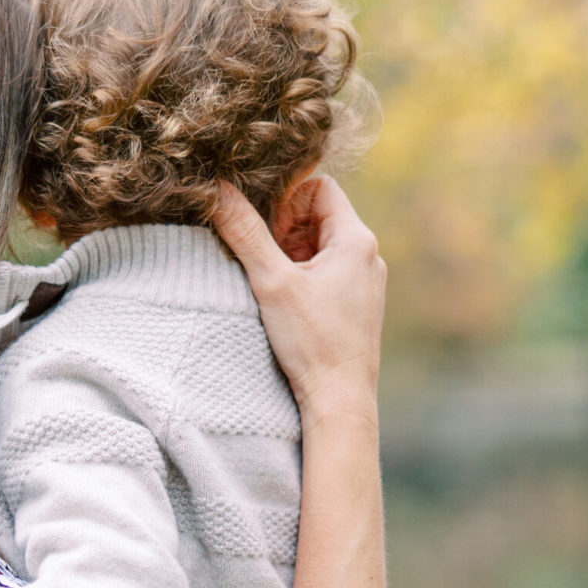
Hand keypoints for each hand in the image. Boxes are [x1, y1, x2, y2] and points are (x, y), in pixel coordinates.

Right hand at [211, 176, 384, 424]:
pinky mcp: (360, 305)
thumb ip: (244, 232)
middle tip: (269, 263)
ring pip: (323, 247)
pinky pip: (331, 273)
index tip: (270, 236)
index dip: (287, 203)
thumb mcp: (271, 282)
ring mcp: (367, 282)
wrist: (340, 399)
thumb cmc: (312, 342)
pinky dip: (306, 279)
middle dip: (287, 232)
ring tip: (279, 289)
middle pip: (320, 217)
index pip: (319, 187)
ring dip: (294, 257)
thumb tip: (217, 190)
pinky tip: (292, 308)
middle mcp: (369, 256)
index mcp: (357, 240)